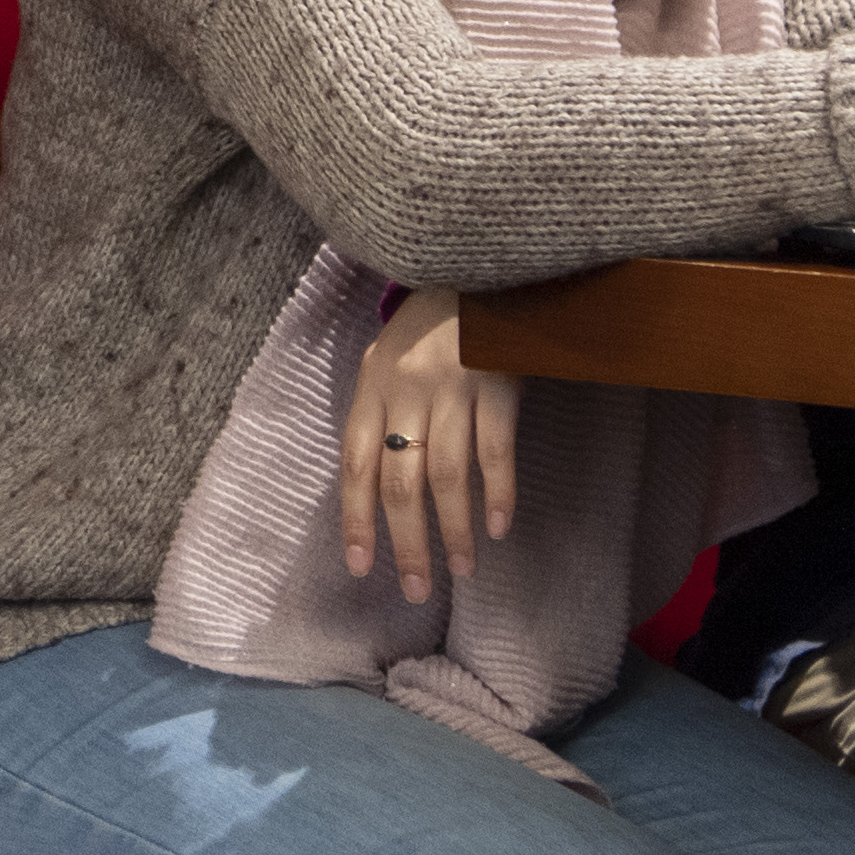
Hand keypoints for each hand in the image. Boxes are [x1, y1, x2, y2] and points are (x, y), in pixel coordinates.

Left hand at [339, 286, 521, 607]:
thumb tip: (374, 490)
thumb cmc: (429, 323)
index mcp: (372, 384)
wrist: (480, 264)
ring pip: (448, 476)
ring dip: (454, 530)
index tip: (361, 567)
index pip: (355, 466)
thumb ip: (380, 415)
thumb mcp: (388, 359)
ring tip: (462, 569)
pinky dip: (498, 493)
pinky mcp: (499, 380)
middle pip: (401, 482)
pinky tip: (499, 526)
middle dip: (407, 542)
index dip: (356, 520)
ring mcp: (455, 384)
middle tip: (414, 590)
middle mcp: (407, 387)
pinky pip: (496, 450)